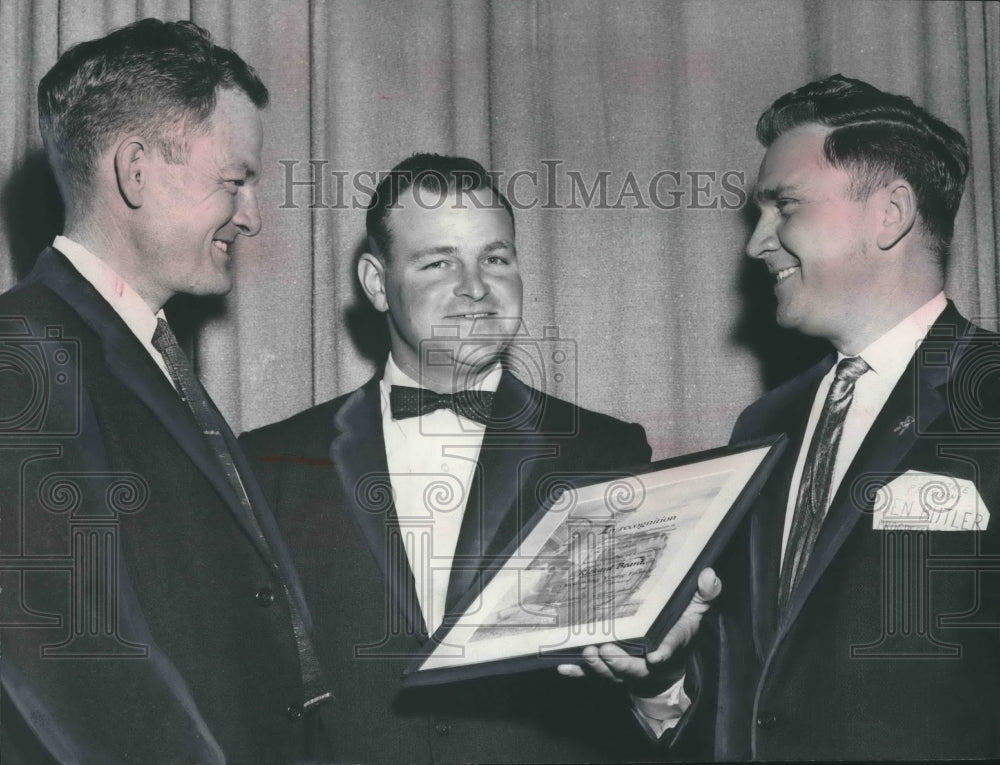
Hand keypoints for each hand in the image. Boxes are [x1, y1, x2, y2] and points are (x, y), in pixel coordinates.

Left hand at [556, 567, 720, 694]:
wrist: (664, 656)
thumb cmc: (677, 626)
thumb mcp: (695, 607)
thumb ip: (704, 593)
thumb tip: (709, 575)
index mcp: (671, 641)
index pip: (671, 646)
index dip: (665, 652)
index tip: (655, 656)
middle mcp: (647, 660)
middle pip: (635, 667)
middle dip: (620, 662)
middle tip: (604, 650)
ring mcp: (627, 666)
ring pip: (612, 672)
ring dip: (598, 666)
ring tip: (587, 652)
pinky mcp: (610, 668)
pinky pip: (593, 673)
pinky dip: (578, 671)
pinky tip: (563, 666)